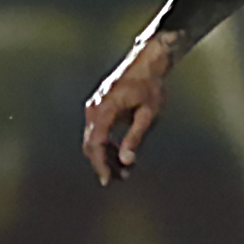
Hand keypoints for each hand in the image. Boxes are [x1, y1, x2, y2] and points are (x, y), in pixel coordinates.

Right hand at [82, 37, 172, 183]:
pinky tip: (122, 153)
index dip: (101, 165)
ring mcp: (95, 106)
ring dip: (107, 155)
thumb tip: (126, 161)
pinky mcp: (99, 106)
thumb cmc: (151, 87)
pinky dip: (107, 144)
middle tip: (121, 179)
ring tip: (125, 170)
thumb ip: (136, 138)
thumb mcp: (148, 114)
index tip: (108, 181)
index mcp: (105, 109)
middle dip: (104, 164)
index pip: (96, 144)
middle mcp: (95, 108)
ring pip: (94, 138)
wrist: (148, 62)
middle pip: (92, 144)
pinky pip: (98, 130)